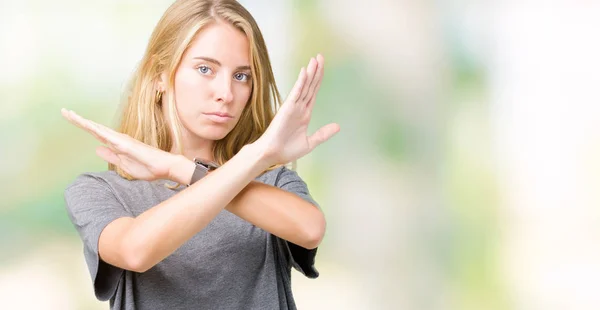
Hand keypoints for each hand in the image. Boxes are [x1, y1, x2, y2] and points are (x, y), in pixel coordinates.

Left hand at [61, 108, 191, 181]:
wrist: (165, 168)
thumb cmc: (148, 167)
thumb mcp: (124, 165)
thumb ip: (111, 156)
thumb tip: (97, 148)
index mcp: (117, 145)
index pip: (97, 135)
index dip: (84, 126)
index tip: (71, 119)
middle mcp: (118, 139)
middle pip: (94, 128)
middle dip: (79, 120)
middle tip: (63, 111)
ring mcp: (122, 140)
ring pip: (99, 129)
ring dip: (84, 122)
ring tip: (69, 114)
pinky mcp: (126, 144)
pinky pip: (108, 136)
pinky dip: (97, 130)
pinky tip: (87, 125)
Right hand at [253, 54, 339, 165]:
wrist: (272, 155)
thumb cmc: (286, 150)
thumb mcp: (310, 142)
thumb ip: (323, 133)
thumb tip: (338, 126)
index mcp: (305, 114)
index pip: (313, 92)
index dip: (319, 79)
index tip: (322, 67)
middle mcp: (299, 107)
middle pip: (310, 86)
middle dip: (316, 71)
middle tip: (321, 56)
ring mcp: (293, 107)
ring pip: (304, 86)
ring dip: (310, 73)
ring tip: (315, 59)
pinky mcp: (287, 109)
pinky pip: (296, 93)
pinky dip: (300, 83)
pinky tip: (305, 72)